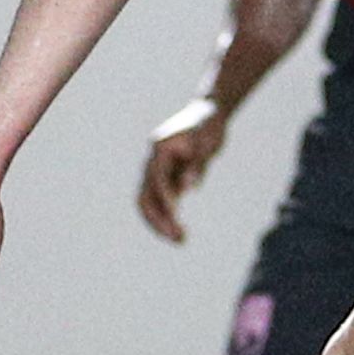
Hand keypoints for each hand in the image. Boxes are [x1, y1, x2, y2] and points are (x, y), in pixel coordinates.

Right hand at [135, 96, 227, 244]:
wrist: (208, 114)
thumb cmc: (208, 126)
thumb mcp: (208, 143)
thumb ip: (198, 164)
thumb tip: (189, 188)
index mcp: (160, 148)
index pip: (157, 178)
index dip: (165, 198)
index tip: (176, 216)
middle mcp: (153, 161)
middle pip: (145, 195)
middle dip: (157, 219)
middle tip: (178, 239)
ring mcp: (156, 170)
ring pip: (149, 202)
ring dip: (160, 222)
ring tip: (180, 240)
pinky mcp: (165, 178)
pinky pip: (161, 201)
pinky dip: (167, 216)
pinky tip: (179, 231)